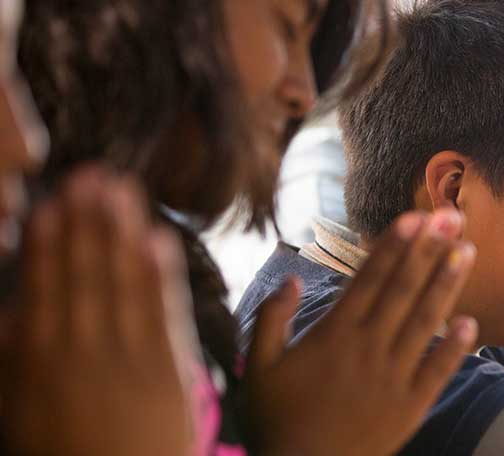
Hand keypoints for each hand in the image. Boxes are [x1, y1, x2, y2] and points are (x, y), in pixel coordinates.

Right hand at [1, 167, 196, 454]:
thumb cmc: (63, 452)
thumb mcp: (19, 410)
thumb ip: (13, 357)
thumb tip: (8, 309)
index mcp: (38, 362)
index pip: (44, 290)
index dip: (48, 244)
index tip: (50, 203)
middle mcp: (81, 355)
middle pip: (84, 277)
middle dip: (86, 223)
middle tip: (90, 174)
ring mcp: (127, 361)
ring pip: (122, 285)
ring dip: (121, 232)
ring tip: (120, 188)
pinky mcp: (168, 371)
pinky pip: (161, 314)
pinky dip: (159, 274)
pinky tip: (158, 236)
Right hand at [243, 209, 478, 455]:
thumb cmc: (275, 421)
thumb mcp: (259, 368)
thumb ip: (272, 319)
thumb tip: (292, 278)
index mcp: (333, 335)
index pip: (370, 279)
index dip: (394, 245)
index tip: (414, 216)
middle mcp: (368, 348)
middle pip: (404, 290)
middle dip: (429, 249)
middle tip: (452, 216)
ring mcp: (393, 377)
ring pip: (425, 321)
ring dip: (448, 284)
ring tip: (467, 251)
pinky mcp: (411, 406)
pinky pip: (438, 371)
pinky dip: (455, 347)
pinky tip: (471, 321)